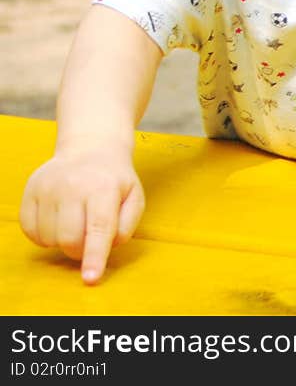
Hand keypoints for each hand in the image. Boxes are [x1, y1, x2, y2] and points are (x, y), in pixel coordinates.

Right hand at [19, 144, 144, 284]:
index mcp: (104, 187)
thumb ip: (126, 225)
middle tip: (89, 237)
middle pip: (70, 239)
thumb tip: (108, 246)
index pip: (98, 228)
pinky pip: (31, 231)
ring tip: (75, 220)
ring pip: (49, 238)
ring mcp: (49, 186)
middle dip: (80, 250)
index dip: (94, 256)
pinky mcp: (31, 190)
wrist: (92, 148)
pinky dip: (44, 235)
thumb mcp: (134, 197)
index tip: (91, 277)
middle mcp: (73, 185)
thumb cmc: (114, 180)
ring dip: (62, 241)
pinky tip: (57, 219)